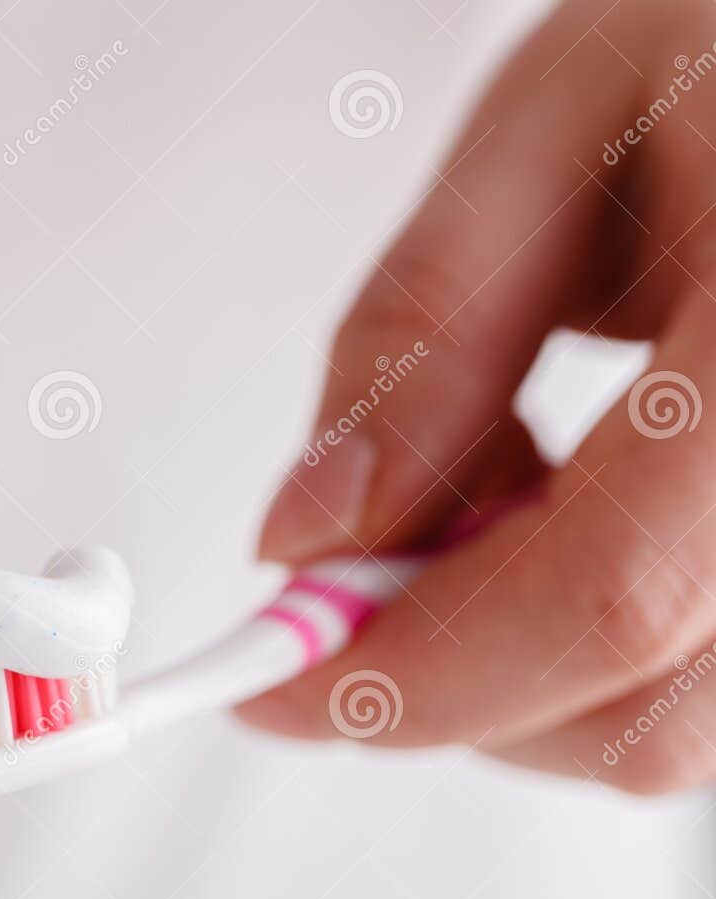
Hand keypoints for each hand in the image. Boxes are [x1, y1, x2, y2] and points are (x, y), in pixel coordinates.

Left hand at [237, 0, 715, 792]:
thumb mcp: (555, 130)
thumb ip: (424, 343)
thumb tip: (306, 537)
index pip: (603, 597)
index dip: (411, 673)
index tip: (269, 683)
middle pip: (640, 711)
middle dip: (451, 680)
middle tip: (350, 571)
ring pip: (680, 725)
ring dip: (524, 664)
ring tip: (486, 491)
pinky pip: (709, 679)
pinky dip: (602, 640)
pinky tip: (573, 510)